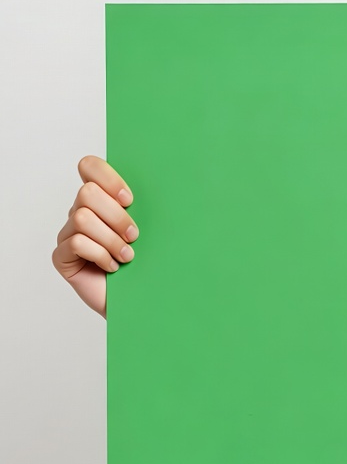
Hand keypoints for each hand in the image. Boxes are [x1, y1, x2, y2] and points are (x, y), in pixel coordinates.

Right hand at [51, 156, 137, 317]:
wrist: (140, 297)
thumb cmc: (148, 259)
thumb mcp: (151, 225)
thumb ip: (144, 203)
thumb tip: (168, 178)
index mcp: (101, 198)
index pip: (89, 166)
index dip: (108, 178)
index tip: (130, 200)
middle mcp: (80, 212)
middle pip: (87, 193)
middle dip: (116, 216)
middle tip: (134, 236)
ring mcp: (68, 234)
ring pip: (83, 218)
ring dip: (111, 239)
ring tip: (127, 255)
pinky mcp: (62, 256)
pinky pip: (77, 243)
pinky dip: (100, 254)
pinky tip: (113, 266)